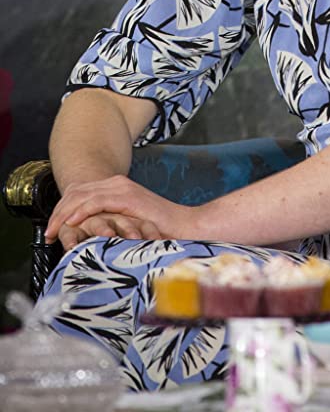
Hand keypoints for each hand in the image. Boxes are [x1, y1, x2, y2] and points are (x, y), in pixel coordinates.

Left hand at [46, 175, 190, 243]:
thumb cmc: (160, 231)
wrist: (186, 226)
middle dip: (59, 211)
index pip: (81, 194)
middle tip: (49, 231)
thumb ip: (112, 224)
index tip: (54, 229)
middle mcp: (118, 184)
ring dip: (64, 213)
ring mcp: (122, 189)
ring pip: (82, 196)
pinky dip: (80, 211)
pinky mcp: (127, 197)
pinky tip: (70, 222)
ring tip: (54, 230)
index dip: (64, 210)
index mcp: (118, 188)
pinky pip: (96, 201)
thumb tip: (92, 238)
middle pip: (77, 192)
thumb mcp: (129, 226)